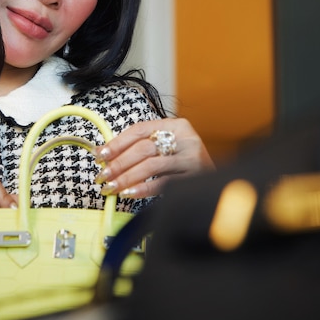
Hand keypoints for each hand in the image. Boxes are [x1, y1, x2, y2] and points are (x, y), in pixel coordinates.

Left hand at [94, 118, 215, 198]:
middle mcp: (187, 139)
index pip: (141, 129)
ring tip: (111, 187)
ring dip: (126, 177)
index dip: (118, 142)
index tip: (100, 154)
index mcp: (177, 126)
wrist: (219, 185)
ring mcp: (193, 159)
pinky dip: (143, 188)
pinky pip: (163, 183)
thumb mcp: (168, 149)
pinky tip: (129, 193)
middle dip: (119, 163)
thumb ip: (142, 148)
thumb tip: (104, 154)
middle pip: (144, 148)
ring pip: (151, 165)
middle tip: (102, 175)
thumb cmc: (184, 166)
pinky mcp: (195, 179)